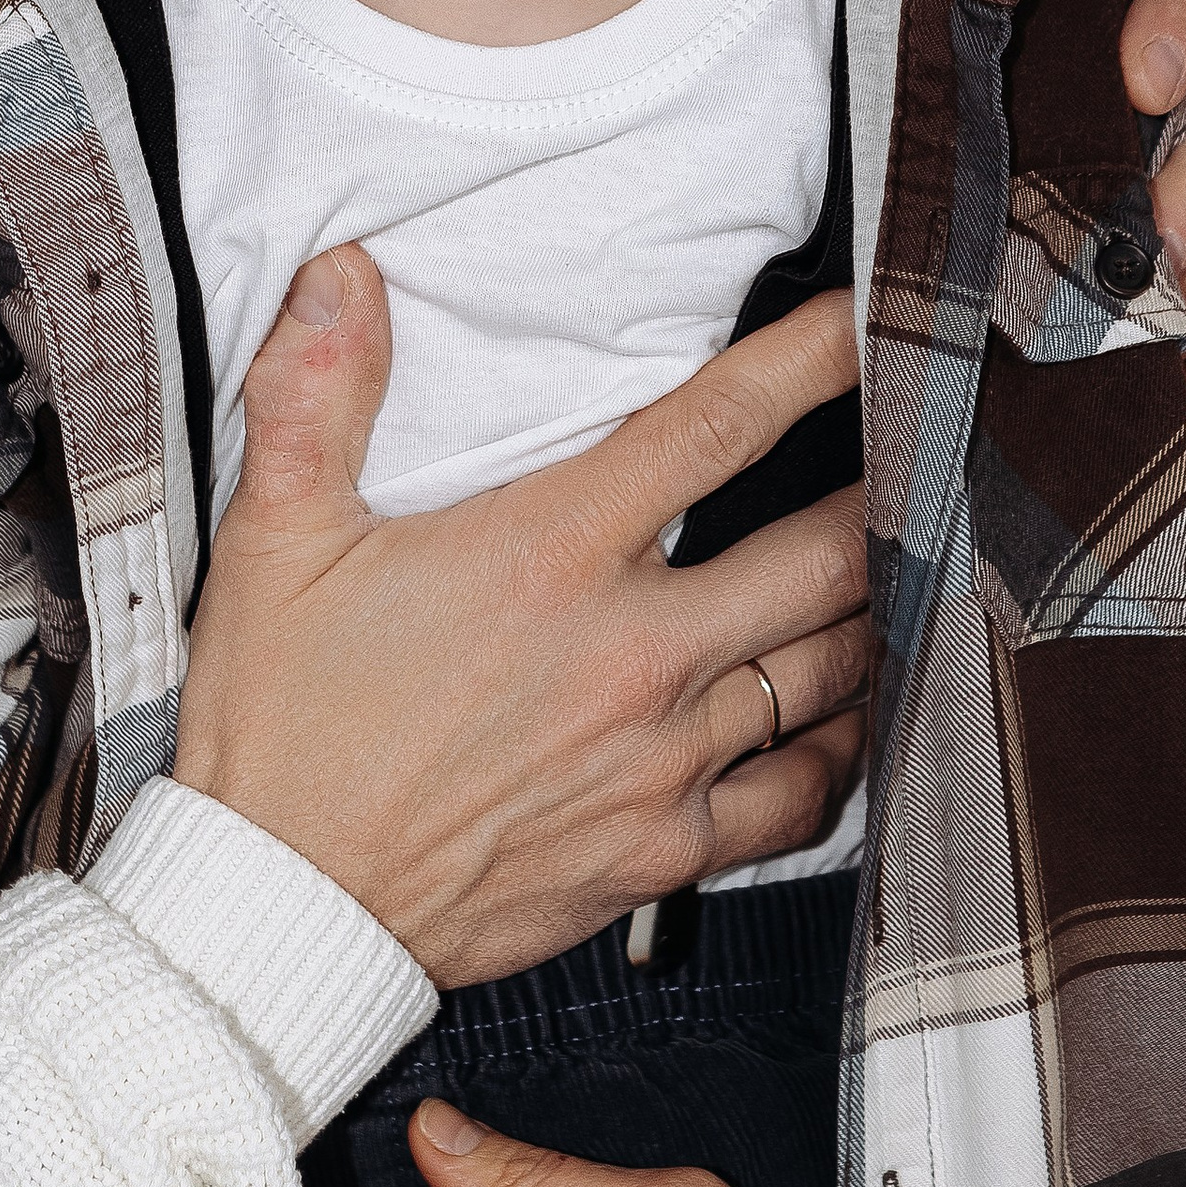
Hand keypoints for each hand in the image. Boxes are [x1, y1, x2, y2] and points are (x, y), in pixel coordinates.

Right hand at [172, 257, 869, 985]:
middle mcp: (631, 653)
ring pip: (833, 666)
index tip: (864, 320)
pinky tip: (846, 717)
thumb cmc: (278, 730)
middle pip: (825, 549)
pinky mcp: (664, 852)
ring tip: (898, 567)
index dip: (811, 360)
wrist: (278, 912)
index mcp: (551, 554)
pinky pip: (804, 796)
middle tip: (911, 454)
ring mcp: (661, 758)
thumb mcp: (274, 542)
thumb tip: (339, 274)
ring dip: (875, 610)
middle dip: (883, 491)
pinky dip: (843, 749)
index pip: (718, 425)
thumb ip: (315, 394)